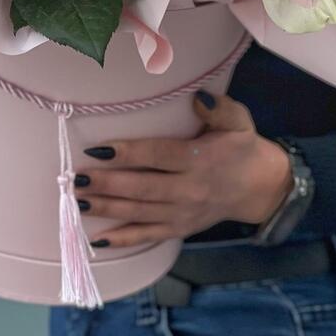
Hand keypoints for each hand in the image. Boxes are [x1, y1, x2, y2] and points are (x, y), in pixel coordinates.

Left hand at [75, 90, 292, 248]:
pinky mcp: (179, 229)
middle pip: (142, 188)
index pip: (158, 156)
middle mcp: (188, 190)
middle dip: (107, 184)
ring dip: (107, 208)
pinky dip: (122, 239)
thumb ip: (220, 108)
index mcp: (198, 160)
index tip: (98, 150)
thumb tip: (199, 96)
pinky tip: (97, 239)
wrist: (258, 188)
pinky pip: (147, 236)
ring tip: (77, 200)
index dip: (128, 154)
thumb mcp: (239, 122)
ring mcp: (182, 214)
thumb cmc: (241, 147)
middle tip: (77, 178)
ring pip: (139, 212)